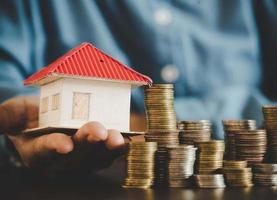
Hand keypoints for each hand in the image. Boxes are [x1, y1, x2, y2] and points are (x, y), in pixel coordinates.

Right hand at [0, 96, 124, 173]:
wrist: (48, 122)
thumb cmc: (29, 118)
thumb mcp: (13, 114)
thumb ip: (5, 117)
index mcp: (38, 151)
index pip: (44, 152)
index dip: (53, 148)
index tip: (63, 145)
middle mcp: (62, 160)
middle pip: (76, 155)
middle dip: (87, 143)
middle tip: (97, 131)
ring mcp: (83, 158)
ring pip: (96, 157)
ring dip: (108, 149)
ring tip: (117, 138)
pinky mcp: (98, 153)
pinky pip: (110, 153)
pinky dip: (121, 147)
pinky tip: (131, 140)